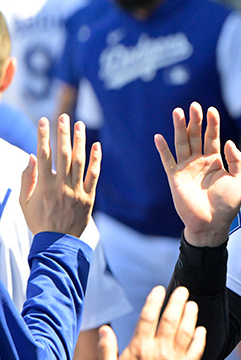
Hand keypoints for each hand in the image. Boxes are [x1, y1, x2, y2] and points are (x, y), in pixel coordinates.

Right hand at [19, 115, 100, 236]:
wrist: (58, 242)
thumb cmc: (38, 221)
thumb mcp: (24, 202)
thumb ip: (27, 178)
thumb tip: (31, 156)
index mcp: (43, 185)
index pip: (43, 155)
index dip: (43, 136)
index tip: (43, 120)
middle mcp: (61, 186)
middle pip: (63, 154)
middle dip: (63, 134)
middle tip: (64, 116)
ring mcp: (76, 191)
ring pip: (80, 162)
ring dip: (80, 142)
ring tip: (79, 125)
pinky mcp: (89, 197)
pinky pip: (94, 176)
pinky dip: (96, 160)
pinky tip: (96, 146)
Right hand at [98, 286, 205, 359]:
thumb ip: (106, 348)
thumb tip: (103, 329)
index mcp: (139, 348)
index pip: (148, 316)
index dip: (155, 300)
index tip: (160, 289)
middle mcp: (159, 350)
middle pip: (171, 319)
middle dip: (178, 301)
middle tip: (183, 290)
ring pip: (186, 331)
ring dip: (190, 315)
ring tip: (192, 304)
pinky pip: (197, 350)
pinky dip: (200, 337)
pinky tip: (201, 328)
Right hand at [155, 103, 240, 246]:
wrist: (213, 224)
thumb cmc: (227, 204)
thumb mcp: (239, 179)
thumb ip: (236, 160)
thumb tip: (228, 141)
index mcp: (215, 161)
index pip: (212, 137)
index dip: (212, 124)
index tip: (212, 110)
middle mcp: (200, 162)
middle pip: (196, 136)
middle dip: (195, 121)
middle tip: (194, 106)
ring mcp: (187, 169)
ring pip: (182, 144)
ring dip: (180, 128)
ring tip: (178, 112)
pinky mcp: (175, 178)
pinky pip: (167, 161)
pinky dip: (163, 149)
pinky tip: (159, 136)